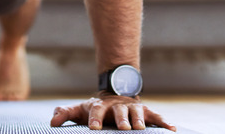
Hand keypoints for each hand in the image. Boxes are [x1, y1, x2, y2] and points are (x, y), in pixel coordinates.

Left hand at [50, 94, 176, 130]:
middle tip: (124, 129)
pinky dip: (164, 122)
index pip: (97, 110)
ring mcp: (133, 108)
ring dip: (140, 120)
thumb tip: (52, 121)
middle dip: (122, 119)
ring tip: (141, 128)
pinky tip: (172, 130)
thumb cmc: (96, 109)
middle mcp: (118, 105)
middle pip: (120, 111)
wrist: (116, 94)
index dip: (95, 119)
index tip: (93, 129)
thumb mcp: (81, 110)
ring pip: (138, 112)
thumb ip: (66, 113)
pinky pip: (156, 116)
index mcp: (101, 106)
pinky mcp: (146, 112)